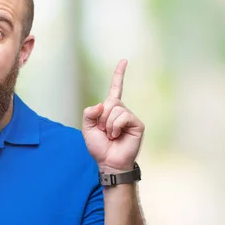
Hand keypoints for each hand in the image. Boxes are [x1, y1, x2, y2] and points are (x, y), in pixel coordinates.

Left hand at [82, 59, 144, 173]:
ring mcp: (130, 117)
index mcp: (111, 110)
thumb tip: (103, 104)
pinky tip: (117, 135)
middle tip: (104, 131)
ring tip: (111, 136)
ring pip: (115, 109)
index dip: (119, 75)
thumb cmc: (99, 147)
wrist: (109, 162)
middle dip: (102, 117)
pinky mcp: (137, 124)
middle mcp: (122, 111)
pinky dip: (115, 127)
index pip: (115, 88)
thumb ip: (89, 113)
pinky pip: (122, 117)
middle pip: (110, 101)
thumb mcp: (87, 128)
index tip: (124, 61)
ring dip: (108, 125)